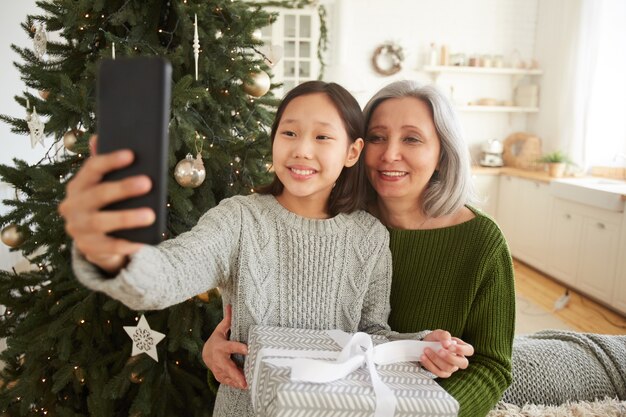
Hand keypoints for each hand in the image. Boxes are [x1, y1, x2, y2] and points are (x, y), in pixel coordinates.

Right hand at [58, 135, 153, 272]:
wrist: (96, 240)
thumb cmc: (106, 205)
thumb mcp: (105, 185)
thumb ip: (106, 166)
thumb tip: (99, 137)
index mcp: (78, 185)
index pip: (91, 169)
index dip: (110, 161)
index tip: (131, 155)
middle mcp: (72, 205)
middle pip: (98, 194)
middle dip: (123, 188)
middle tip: (147, 183)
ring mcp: (78, 228)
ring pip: (101, 222)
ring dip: (127, 217)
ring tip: (150, 215)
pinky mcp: (89, 248)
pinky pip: (109, 247)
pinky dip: (126, 243)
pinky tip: (143, 241)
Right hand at [202, 304, 247, 388]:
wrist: (205, 354)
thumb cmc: (217, 340)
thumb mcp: (221, 329)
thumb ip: (228, 320)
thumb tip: (231, 305)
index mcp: (221, 346)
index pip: (231, 346)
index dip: (239, 348)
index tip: (248, 349)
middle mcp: (219, 359)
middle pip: (227, 367)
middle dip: (236, 374)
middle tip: (245, 381)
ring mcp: (218, 369)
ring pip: (228, 377)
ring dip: (237, 381)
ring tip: (249, 385)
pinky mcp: (219, 376)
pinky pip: (227, 382)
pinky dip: (235, 384)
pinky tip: (245, 386)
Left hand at [420, 329, 473, 377]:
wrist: (426, 346)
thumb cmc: (436, 340)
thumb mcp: (438, 333)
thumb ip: (443, 335)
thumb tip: (446, 342)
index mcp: (462, 348)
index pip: (469, 350)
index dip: (461, 349)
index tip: (449, 346)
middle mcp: (459, 359)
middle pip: (463, 363)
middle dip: (450, 357)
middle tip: (439, 351)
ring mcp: (452, 368)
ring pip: (448, 368)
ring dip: (436, 359)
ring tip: (426, 350)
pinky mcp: (443, 373)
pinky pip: (438, 372)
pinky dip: (429, 364)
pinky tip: (423, 357)